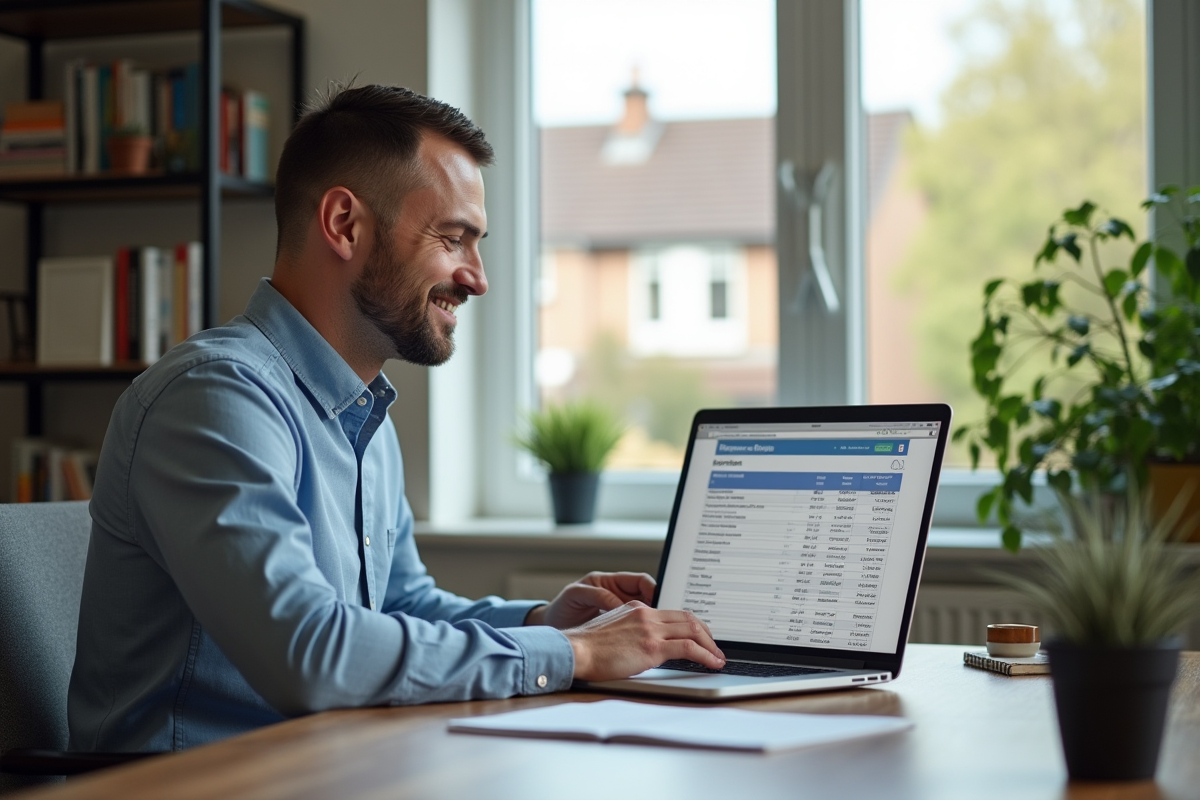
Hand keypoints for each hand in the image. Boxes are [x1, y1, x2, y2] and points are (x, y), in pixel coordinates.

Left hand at [524, 571, 655, 628]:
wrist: (551, 630)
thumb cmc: (561, 609)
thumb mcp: (576, 595)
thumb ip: (598, 596)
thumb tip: (619, 604)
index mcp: (609, 582)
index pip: (640, 581)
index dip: (653, 589)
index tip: (659, 600)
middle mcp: (616, 594)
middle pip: (647, 596)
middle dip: (658, 605)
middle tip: (667, 619)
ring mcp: (618, 611)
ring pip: (645, 613)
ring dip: (653, 621)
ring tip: (660, 631)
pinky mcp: (617, 627)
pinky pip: (636, 627)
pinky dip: (643, 632)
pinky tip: (647, 639)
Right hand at [564, 601, 725, 681]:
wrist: (575, 650)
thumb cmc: (586, 648)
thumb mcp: (612, 631)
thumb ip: (630, 632)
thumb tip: (642, 646)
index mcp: (636, 608)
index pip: (672, 613)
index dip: (690, 624)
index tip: (698, 635)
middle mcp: (646, 614)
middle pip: (688, 618)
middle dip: (706, 633)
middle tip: (714, 646)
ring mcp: (650, 628)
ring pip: (693, 630)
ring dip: (710, 645)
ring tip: (718, 657)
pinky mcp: (652, 646)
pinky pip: (688, 647)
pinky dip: (706, 655)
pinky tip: (712, 663)